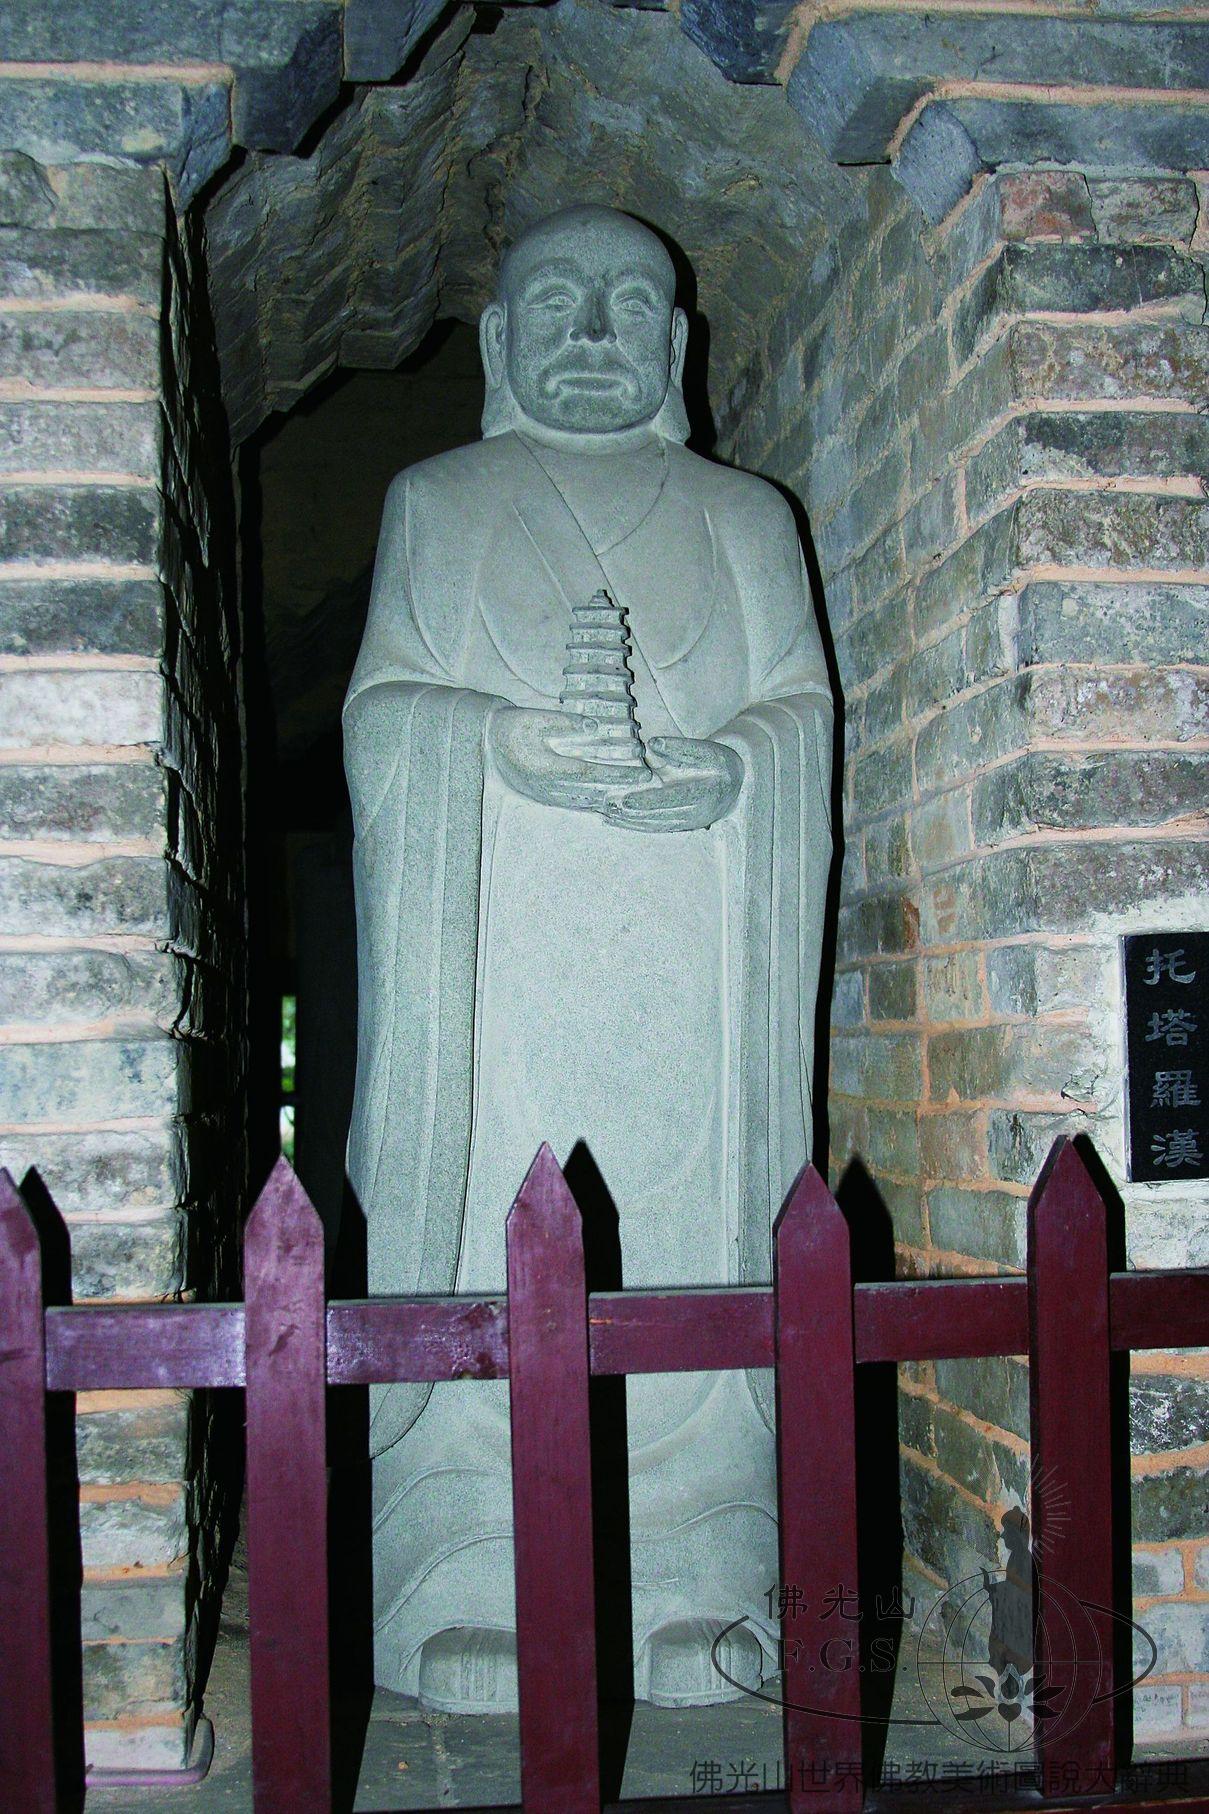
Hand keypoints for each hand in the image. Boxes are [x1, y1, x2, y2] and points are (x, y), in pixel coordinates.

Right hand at [488, 706, 646, 811]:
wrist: (485, 746)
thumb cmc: (510, 728)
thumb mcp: (533, 718)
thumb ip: (564, 723)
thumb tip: (596, 726)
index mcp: (546, 767)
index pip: (590, 773)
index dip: (617, 774)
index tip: (640, 774)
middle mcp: (548, 788)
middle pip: (593, 792)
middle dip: (622, 790)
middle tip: (648, 787)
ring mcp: (546, 796)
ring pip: (586, 803)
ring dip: (612, 801)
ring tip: (637, 798)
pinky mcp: (545, 799)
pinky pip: (574, 806)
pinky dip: (595, 806)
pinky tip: (612, 805)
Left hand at [603, 736, 741, 833]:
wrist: (736, 784)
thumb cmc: (719, 763)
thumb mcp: (707, 750)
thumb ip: (681, 748)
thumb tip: (653, 745)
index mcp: (705, 793)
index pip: (672, 799)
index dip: (648, 801)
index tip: (626, 801)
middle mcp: (696, 813)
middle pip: (659, 816)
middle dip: (631, 814)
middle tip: (607, 808)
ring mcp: (688, 823)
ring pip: (654, 825)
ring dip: (629, 822)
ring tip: (606, 814)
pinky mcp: (680, 825)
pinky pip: (654, 827)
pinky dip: (633, 825)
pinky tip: (615, 820)